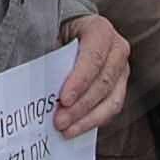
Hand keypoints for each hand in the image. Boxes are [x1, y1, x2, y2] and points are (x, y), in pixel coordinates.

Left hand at [50, 13, 129, 139]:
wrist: (72, 31)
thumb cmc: (58, 32)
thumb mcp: (50, 34)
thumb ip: (47, 54)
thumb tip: (37, 83)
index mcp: (100, 30)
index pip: (94, 57)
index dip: (80, 80)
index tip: (63, 99)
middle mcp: (117, 48)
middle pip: (103, 82)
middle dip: (80, 106)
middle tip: (59, 122)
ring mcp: (122, 69)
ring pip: (112, 100)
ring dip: (87, 119)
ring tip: (65, 130)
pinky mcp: (120, 86)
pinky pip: (111, 109)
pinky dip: (93, 121)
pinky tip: (75, 129)